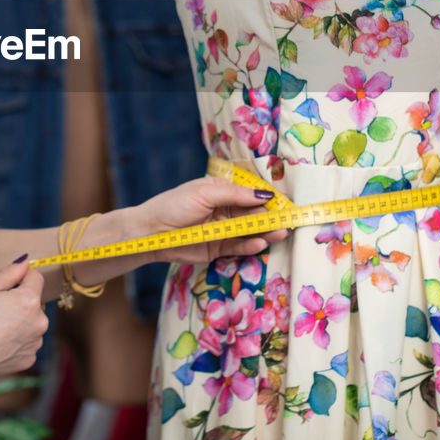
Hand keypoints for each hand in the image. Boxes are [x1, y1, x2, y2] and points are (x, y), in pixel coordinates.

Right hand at [0, 258, 47, 393]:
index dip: (21, 278)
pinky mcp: (29, 359)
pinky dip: (16, 342)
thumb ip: (9, 273)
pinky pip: (26, 343)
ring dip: (20, 323)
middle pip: (34, 303)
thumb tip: (25, 262)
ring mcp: (35, 343)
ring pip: (31, 324)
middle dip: (19, 303)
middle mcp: (39, 322)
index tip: (6, 287)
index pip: (36, 277)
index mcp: (29, 300)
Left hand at [134, 176, 288, 264]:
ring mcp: (223, 230)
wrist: (150, 231)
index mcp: (222, 191)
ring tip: (280, 233)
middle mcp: (225, 210)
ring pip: (249, 231)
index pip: (250, 193)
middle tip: (289, 221)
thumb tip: (265, 196)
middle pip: (253, 214)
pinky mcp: (218, 248)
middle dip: (271, 217)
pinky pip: (239, 247)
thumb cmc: (174, 205)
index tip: (286, 202)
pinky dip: (250, 246)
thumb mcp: (205, 194)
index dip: (267, 198)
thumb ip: (236, 196)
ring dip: (265, 232)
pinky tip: (260, 243)